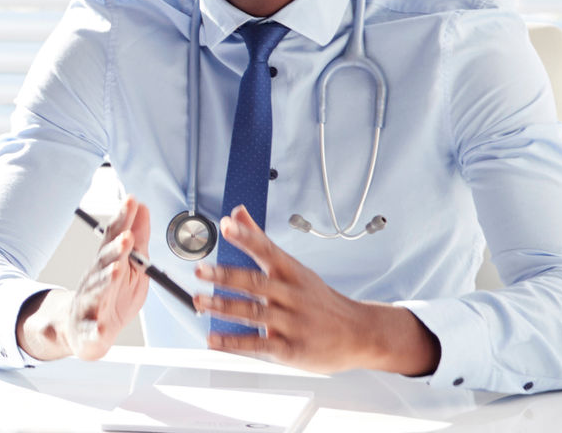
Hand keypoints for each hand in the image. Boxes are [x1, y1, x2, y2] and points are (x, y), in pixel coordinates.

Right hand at [17, 196, 150, 360]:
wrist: (81, 330)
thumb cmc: (111, 295)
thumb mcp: (130, 265)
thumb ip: (137, 238)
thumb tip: (142, 207)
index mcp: (109, 263)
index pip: (116, 237)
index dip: (123, 219)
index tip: (131, 200)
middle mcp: (96, 279)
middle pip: (106, 261)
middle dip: (117, 248)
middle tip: (127, 236)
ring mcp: (90, 304)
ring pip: (98, 291)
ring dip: (106, 280)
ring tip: (116, 270)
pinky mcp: (89, 330)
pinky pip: (92, 330)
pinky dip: (96, 330)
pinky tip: (101, 328)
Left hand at [194, 205, 438, 375]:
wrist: (361, 334)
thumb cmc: (320, 300)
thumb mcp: (294, 267)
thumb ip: (260, 240)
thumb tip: (236, 212)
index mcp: (291, 272)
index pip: (267, 249)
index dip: (246, 236)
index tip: (226, 225)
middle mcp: (292, 295)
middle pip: (257, 283)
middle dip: (226, 276)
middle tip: (200, 270)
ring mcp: (293, 323)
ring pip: (254, 313)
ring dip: (224, 307)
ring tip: (200, 302)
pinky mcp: (292, 349)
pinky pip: (260, 345)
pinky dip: (234, 343)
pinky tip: (214, 340)